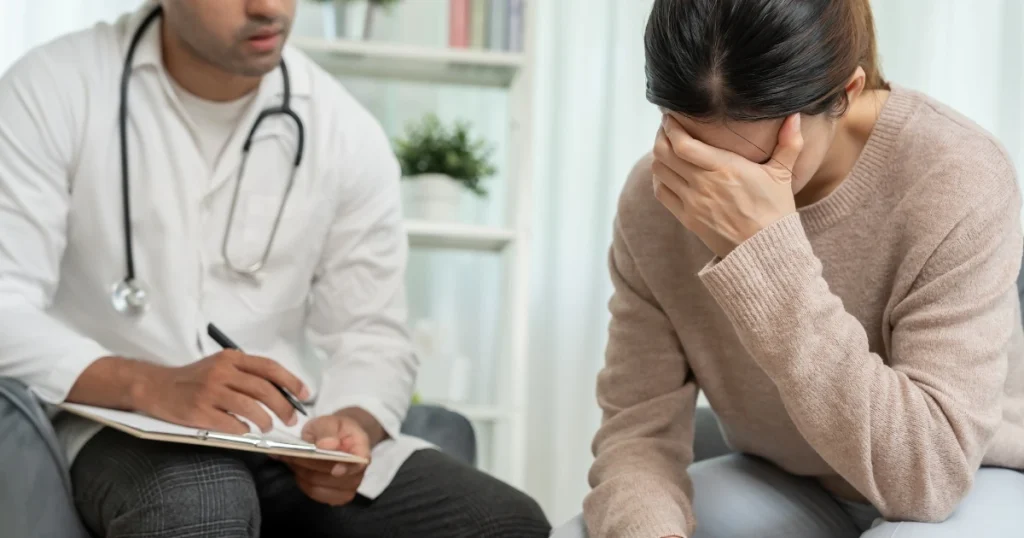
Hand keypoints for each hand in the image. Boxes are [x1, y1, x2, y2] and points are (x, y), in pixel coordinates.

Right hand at [134, 350, 309, 433]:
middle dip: (283, 406)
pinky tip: (244, 431)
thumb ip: (246, 374)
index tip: (304, 395)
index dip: (291, 381)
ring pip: (251, 407)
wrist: (155, 386)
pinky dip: (243, 429)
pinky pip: (231, 423)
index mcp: (231, 358)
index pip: (269, 367)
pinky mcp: (199, 411)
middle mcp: (222, 372)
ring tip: (267, 427)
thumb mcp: (220, 366)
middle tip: (291, 419)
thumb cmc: (194, 379)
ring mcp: (210, 392)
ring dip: (265, 420)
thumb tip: (282, 391)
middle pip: (264, 389)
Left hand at [279, 414, 371, 505]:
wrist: (336, 438)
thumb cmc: (333, 429)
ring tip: (294, 460)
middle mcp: (359, 471)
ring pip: (321, 486)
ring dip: (304, 474)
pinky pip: (315, 493)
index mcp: (361, 448)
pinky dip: (303, 483)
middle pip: (335, 478)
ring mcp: (349, 486)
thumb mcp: (329, 421)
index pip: (360, 463)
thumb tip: (327, 445)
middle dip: (311, 465)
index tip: (335, 470)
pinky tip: (300, 470)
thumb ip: (327, 430)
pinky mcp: (336, 496)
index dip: (348, 469)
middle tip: (293, 454)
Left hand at [651, 113, 802, 257]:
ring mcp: (692, 202)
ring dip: (659, 154)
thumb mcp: (783, 175)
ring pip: (660, 171)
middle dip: (661, 135)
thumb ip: (789, 143)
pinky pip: (661, 192)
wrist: (764, 251)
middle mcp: (703, 184)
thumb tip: (796, 116)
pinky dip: (659, 177)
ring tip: (666, 144)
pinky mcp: (687, 218)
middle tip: (667, 126)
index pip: (683, 144)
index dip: (671, 127)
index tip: (672, 116)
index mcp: (725, 168)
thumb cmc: (775, 211)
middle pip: (664, 153)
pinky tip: (667, 169)